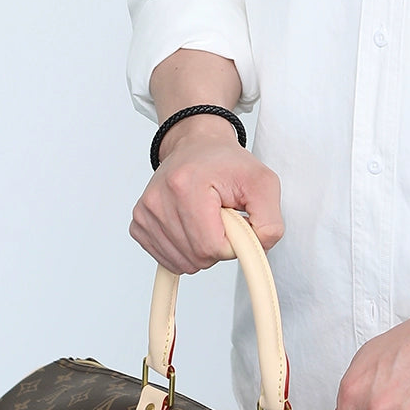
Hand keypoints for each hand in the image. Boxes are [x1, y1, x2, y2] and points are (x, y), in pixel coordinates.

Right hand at [130, 116, 283, 273]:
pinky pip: (168, 260)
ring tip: (206, 219)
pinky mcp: (139, 224)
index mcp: (185, 186)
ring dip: (202, 249)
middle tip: (221, 217)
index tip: (235, 221)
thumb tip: (258, 251)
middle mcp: (158, 200)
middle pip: (197, 257)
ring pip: (182, 263)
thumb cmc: (228, 164)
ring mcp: (145, 213)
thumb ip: (270, 222)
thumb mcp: (263, 183)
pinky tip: (191, 226)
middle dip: (218, 245)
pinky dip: (186, 251)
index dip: (232, 242)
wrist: (197, 146)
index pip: (212, 246)